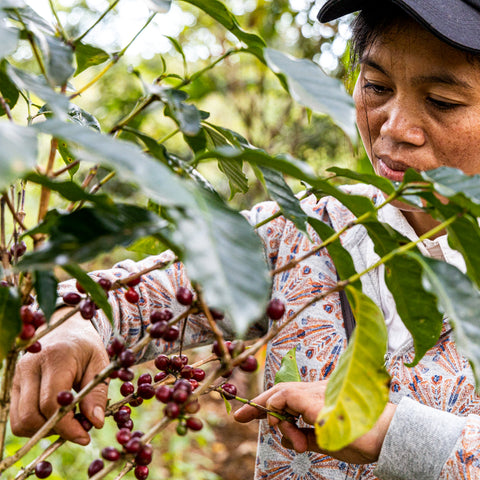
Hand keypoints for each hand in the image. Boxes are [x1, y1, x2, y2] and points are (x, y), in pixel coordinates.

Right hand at [10, 308, 109, 444]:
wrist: (66, 328)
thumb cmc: (86, 347)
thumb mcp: (100, 364)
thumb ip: (98, 393)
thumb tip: (95, 423)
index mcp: (55, 357)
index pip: (51, 402)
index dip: (67, 425)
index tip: (85, 435)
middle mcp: (30, 366)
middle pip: (31, 416)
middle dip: (55, 429)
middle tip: (78, 427)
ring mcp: (16, 376)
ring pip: (20, 421)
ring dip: (43, 429)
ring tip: (67, 419)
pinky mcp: (12, 384)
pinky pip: (16, 416)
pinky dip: (35, 423)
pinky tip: (54, 415)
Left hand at [234, 381, 395, 463]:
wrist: (387, 436)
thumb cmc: (360, 438)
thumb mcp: (324, 440)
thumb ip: (304, 435)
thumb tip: (287, 435)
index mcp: (318, 397)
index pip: (285, 396)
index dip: (263, 405)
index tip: (243, 415)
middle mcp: (317, 390)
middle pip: (280, 391)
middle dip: (257, 405)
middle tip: (239, 417)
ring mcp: (318, 393)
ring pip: (282, 393)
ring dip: (275, 416)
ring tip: (289, 436)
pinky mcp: (318, 401)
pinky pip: (289, 397)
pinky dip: (279, 407)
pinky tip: (282, 421)